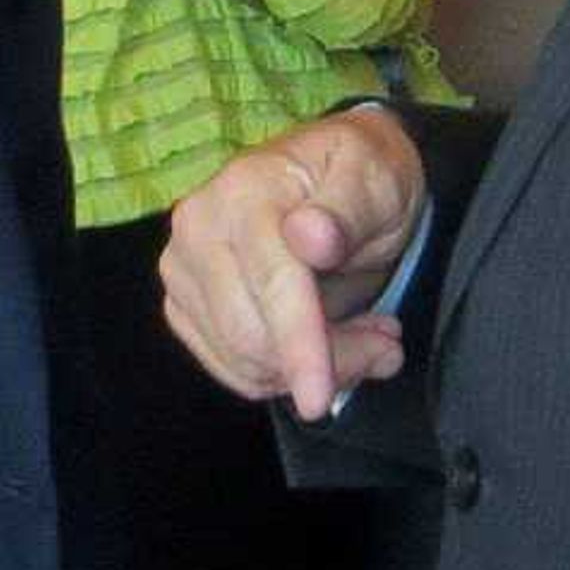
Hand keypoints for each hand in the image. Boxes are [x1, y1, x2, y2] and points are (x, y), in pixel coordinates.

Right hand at [160, 111, 424, 418]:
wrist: (335, 170)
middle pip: (250, 336)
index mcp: (244, 191)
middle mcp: (198, 228)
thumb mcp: (376, 179)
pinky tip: (323, 343)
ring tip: (363, 338)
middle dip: (326, 360)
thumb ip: (347, 209)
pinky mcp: (183, 304)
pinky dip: (283, 373)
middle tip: (386, 343)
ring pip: (242, 362)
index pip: (272, 284)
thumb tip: (311, 238)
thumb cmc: (362, 175)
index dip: (299, 345)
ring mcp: (183, 268)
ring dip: (310, 369)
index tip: (319, 399)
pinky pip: (232, 368)